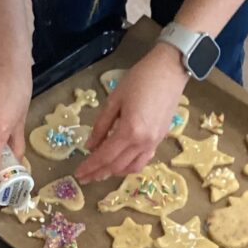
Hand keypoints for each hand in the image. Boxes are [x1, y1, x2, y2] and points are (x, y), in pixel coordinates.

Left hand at [76, 44, 187, 182]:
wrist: (169, 70)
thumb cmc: (140, 79)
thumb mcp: (114, 100)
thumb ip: (101, 125)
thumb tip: (90, 145)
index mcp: (130, 130)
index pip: (105, 156)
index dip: (90, 166)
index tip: (78, 173)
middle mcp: (144, 142)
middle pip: (117, 165)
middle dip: (99, 173)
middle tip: (85, 177)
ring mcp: (155, 142)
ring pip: (132, 167)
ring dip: (115, 172)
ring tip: (100, 171)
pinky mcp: (161, 138)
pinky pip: (144, 160)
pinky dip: (130, 165)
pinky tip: (120, 162)